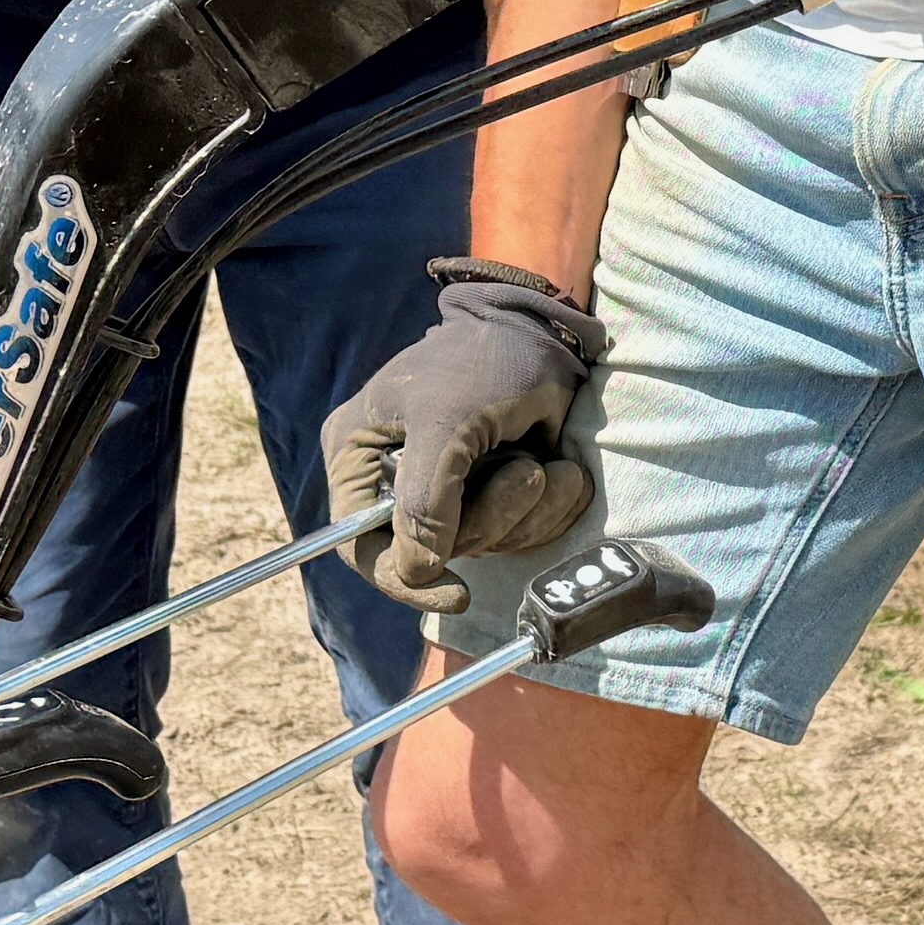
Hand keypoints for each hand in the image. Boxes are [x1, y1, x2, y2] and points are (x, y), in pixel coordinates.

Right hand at [324, 259, 607, 612]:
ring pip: (482, 545)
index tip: (456, 591)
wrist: (549, 333)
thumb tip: (416, 568)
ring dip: (525, 512)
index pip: (360, 545)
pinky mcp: (493, 493)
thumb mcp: (447, 420)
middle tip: (524, 473)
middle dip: (488, 521)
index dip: (403, 578)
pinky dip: (548, 511)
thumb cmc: (484, 359)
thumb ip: (423, 497)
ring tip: (545, 464)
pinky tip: (564, 472)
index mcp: (359, 457)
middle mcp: (395, 481)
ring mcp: (448, 490)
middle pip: (430, 551)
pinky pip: (518, 533)